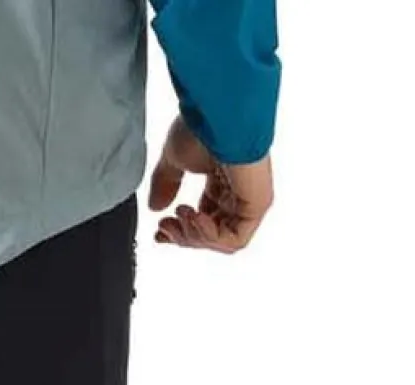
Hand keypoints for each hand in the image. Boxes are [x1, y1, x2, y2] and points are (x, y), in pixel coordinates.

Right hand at [148, 117, 273, 254]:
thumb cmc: (200, 127)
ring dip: (194, 236)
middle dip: (183, 236)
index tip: (159, 229)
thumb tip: (156, 209)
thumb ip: (165, 185)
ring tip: (182, 214)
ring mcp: (250, 199)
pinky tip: (195, 218)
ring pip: (221, 240)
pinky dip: (210, 237)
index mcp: (221, 179)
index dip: (180, 230)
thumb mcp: (173, 159)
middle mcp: (237, 190)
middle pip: (210, 234)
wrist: (217, 115)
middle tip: (165, 226)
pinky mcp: (258, 204)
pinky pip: (235, 238)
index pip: (203, 217)